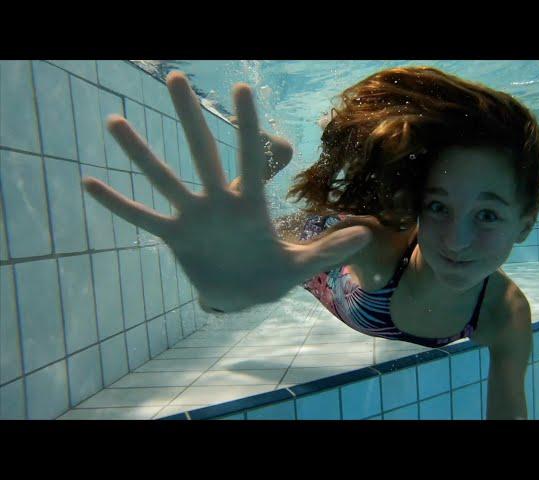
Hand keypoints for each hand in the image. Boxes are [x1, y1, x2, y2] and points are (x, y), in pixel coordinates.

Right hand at [81, 72, 372, 311]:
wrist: (242, 294)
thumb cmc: (271, 275)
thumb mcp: (302, 267)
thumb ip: (329, 251)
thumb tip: (367, 235)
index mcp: (250, 204)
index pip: (250, 158)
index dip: (248, 127)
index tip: (241, 91)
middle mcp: (218, 201)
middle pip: (202, 154)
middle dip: (190, 119)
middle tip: (176, 79)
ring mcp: (193, 217)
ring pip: (164, 179)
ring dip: (140, 154)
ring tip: (115, 122)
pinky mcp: (176, 237)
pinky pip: (143, 218)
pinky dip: (119, 205)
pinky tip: (91, 183)